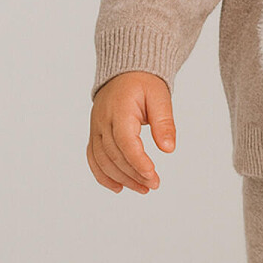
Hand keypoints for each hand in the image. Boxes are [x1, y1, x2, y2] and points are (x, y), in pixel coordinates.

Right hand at [87, 72, 175, 193]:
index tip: (153, 175)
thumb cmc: (144, 84)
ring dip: (122, 178)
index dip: (138, 161)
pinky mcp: (94, 135)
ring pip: (103, 160)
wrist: (125, 74)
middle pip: (114, 154)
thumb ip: (164, 122)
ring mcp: (95, 128)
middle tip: (154, 184)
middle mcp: (103, 120)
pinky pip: (93, 159)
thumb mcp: (160, 97)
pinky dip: (103, 176)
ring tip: (143, 188)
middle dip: (134, 174)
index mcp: (119, 109)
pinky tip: (119, 187)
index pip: (125, 141)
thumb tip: (168, 149)